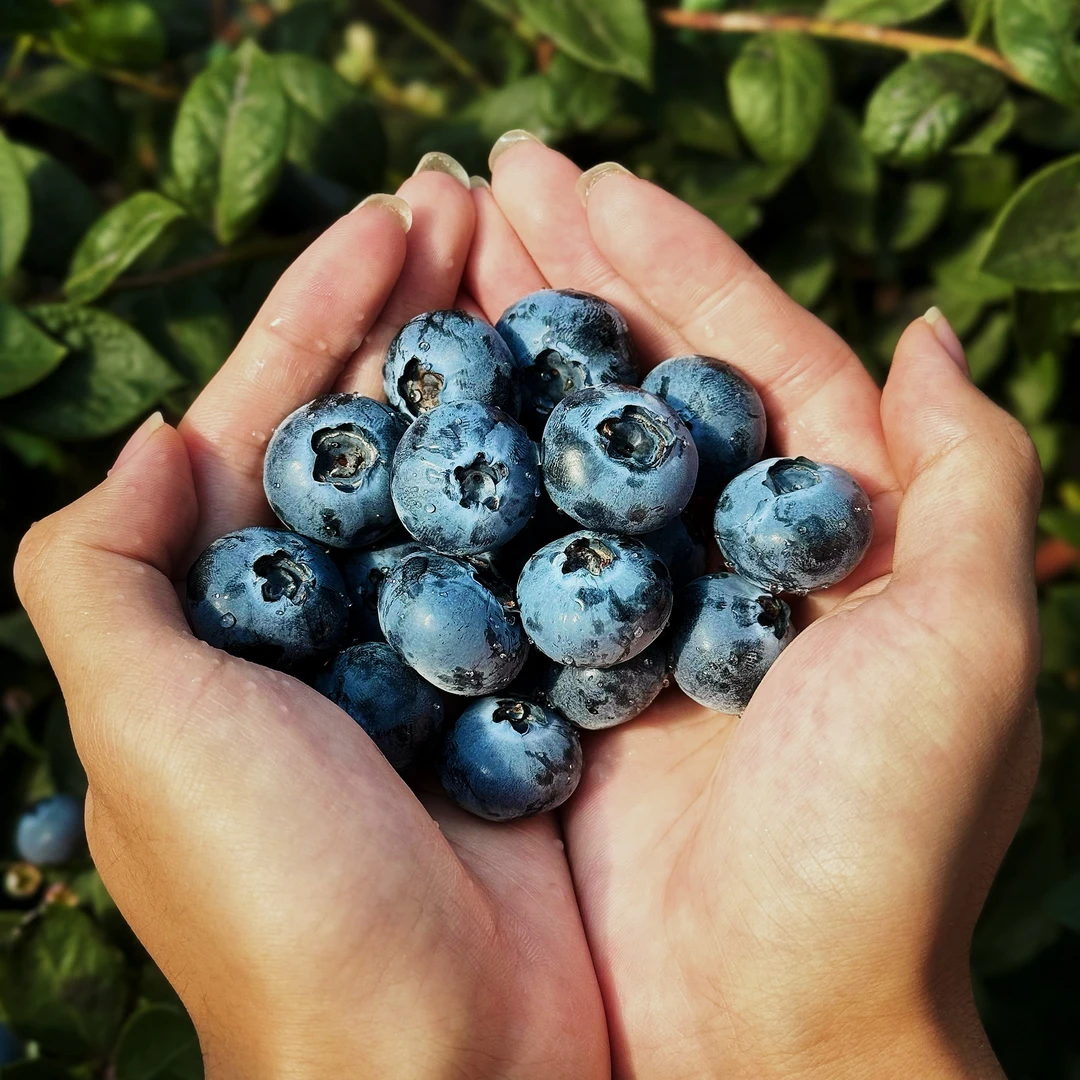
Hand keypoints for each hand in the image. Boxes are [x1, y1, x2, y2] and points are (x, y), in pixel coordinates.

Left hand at [14, 172, 607, 1078]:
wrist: (436, 1057)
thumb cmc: (277, 894)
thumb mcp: (145, 727)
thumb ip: (99, 576)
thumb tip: (152, 441)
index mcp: (230, 610)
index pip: (269, 417)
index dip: (321, 309)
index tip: (389, 217)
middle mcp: (332, 618)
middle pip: (375, 428)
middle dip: (420, 314)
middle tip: (480, 205)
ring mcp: (437, 650)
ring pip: (469, 478)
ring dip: (500, 377)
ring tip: (547, 271)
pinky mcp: (527, 689)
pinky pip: (548, 557)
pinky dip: (568, 482)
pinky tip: (609, 408)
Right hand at [467, 136, 1040, 1078]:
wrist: (764, 1023)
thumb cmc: (883, 843)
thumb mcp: (969, 641)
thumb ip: (971, 476)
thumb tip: (935, 328)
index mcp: (826, 526)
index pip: (743, 350)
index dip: (668, 256)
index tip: (586, 180)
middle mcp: (721, 551)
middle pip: (636, 379)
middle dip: (564, 274)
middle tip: (480, 180)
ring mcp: (630, 604)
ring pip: (559, 444)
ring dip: (504, 347)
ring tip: (433, 251)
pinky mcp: (554, 669)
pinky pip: (505, 542)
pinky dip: (463, 469)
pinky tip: (408, 403)